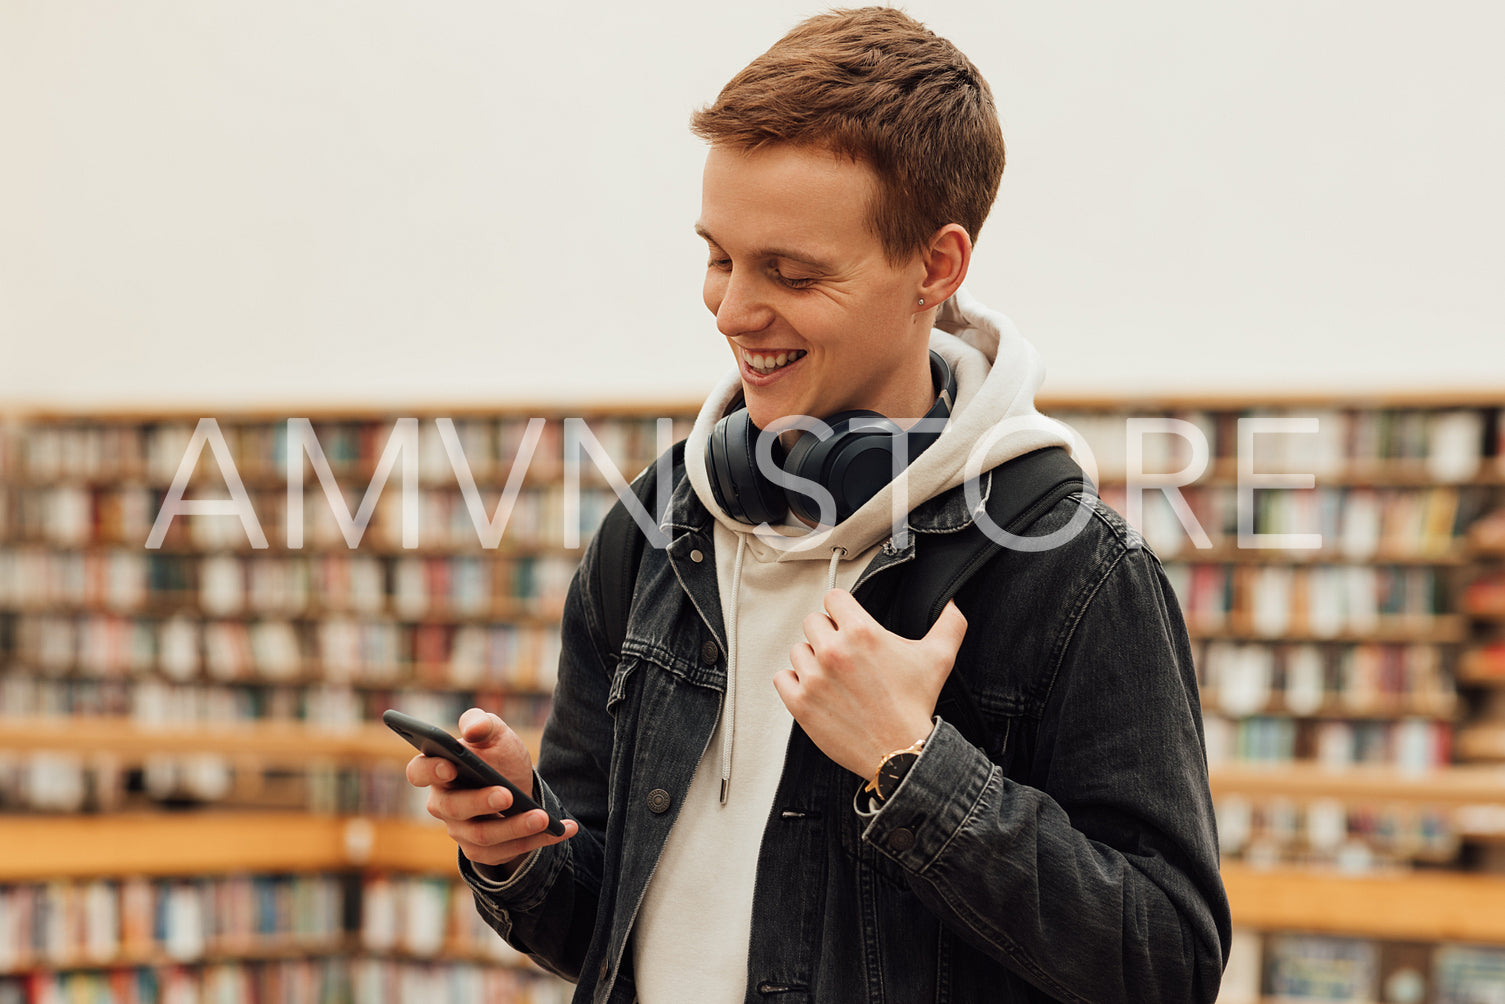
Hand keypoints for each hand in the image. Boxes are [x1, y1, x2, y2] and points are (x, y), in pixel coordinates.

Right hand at [404, 707, 577, 872]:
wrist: (517, 784)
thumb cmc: (497, 755)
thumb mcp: (495, 733)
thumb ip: (482, 723)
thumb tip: (472, 728)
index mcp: (438, 769)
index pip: (418, 771)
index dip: (430, 770)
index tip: (450, 766)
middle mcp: (443, 804)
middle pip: (454, 808)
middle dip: (481, 802)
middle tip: (507, 795)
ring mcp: (460, 831)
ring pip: (482, 836)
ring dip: (515, 828)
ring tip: (543, 818)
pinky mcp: (483, 850)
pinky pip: (507, 852)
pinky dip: (536, 841)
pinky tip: (561, 829)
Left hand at [775, 591, 966, 780]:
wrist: (901, 752)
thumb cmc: (915, 707)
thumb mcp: (939, 659)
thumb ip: (949, 624)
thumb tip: (952, 603)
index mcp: (861, 633)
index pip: (833, 598)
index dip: (842, 609)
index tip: (848, 623)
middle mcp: (833, 652)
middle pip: (812, 622)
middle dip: (827, 634)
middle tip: (844, 654)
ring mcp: (813, 678)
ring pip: (797, 650)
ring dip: (811, 660)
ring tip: (834, 676)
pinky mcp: (800, 703)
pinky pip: (782, 678)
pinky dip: (795, 683)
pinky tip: (816, 689)